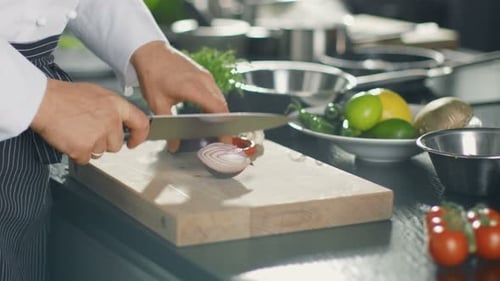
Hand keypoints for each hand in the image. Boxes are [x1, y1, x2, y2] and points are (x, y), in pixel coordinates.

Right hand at [31, 79, 149, 163]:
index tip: (134, 142)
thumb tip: (118, 121)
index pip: (140, 123)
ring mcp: (99, 136)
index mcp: (116, 105)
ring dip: (89, 147)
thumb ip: (111, 108)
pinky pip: (86, 159)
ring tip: (76, 131)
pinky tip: (69, 139)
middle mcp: (111, 121)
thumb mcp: (96, 94)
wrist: (43, 101)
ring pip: (101, 152)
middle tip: (87, 130)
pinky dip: (77, 153)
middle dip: (104, 142)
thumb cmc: (64, 96)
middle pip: (117, 144)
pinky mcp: (85, 148)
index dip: (139, 136)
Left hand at [131, 41, 229, 151]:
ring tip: (214, 130)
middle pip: (223, 106)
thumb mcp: (157, 103)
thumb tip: (173, 146)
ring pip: (220, 99)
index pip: (219, 110)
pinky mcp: (204, 74)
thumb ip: (168, 126)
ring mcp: (206, 75)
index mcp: (195, 87)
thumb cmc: (152, 74)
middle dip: (224, 124)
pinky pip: (215, 92)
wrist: (149, 51)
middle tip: (220, 139)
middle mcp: (205, 80)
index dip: (225, 128)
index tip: (226, 140)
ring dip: (220, 114)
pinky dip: (215, 105)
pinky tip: (207, 115)